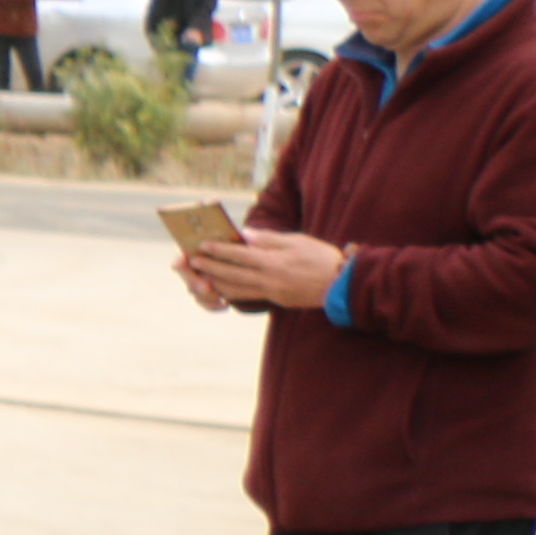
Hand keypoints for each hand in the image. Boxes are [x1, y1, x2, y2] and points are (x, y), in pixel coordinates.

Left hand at [184, 225, 342, 313]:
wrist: (342, 285)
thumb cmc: (322, 258)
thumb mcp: (297, 241)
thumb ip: (269, 239)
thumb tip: (245, 235)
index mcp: (274, 262)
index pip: (239, 255)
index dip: (218, 250)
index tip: (202, 245)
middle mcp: (269, 279)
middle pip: (231, 274)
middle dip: (209, 267)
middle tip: (193, 261)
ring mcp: (272, 292)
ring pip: (236, 289)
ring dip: (216, 282)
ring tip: (201, 275)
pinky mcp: (277, 300)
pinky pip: (249, 297)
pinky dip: (233, 293)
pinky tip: (223, 289)